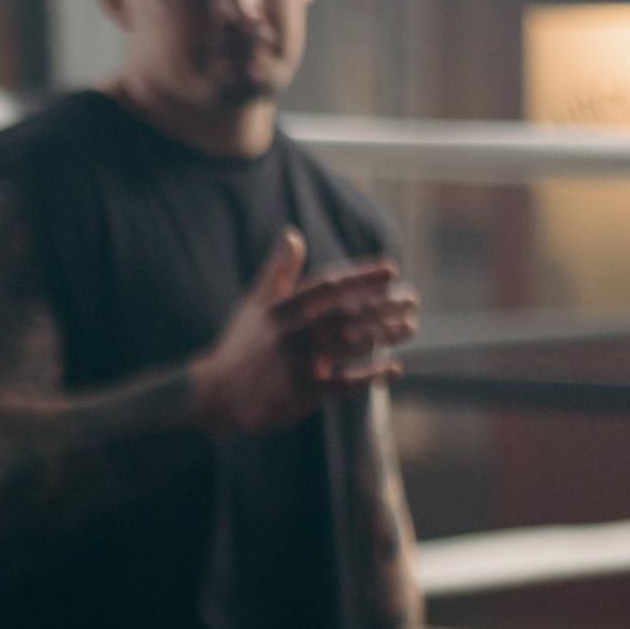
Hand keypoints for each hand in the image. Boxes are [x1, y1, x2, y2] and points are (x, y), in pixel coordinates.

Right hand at [189, 229, 418, 438]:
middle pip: (347, 312)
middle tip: (413, 298)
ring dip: (386, 333)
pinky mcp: (303, 394)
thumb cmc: (241, 344)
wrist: (216, 393)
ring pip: (351, 344)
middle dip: (384, 303)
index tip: (392, 268)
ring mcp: (297, 364)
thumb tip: (292, 234)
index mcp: (281, 308)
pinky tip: (395, 367)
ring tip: (411, 325)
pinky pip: (345, 384)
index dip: (362, 275)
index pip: (329, 285)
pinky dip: (372, 376)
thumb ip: (278, 270)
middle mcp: (290, 333)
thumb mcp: (254, 303)